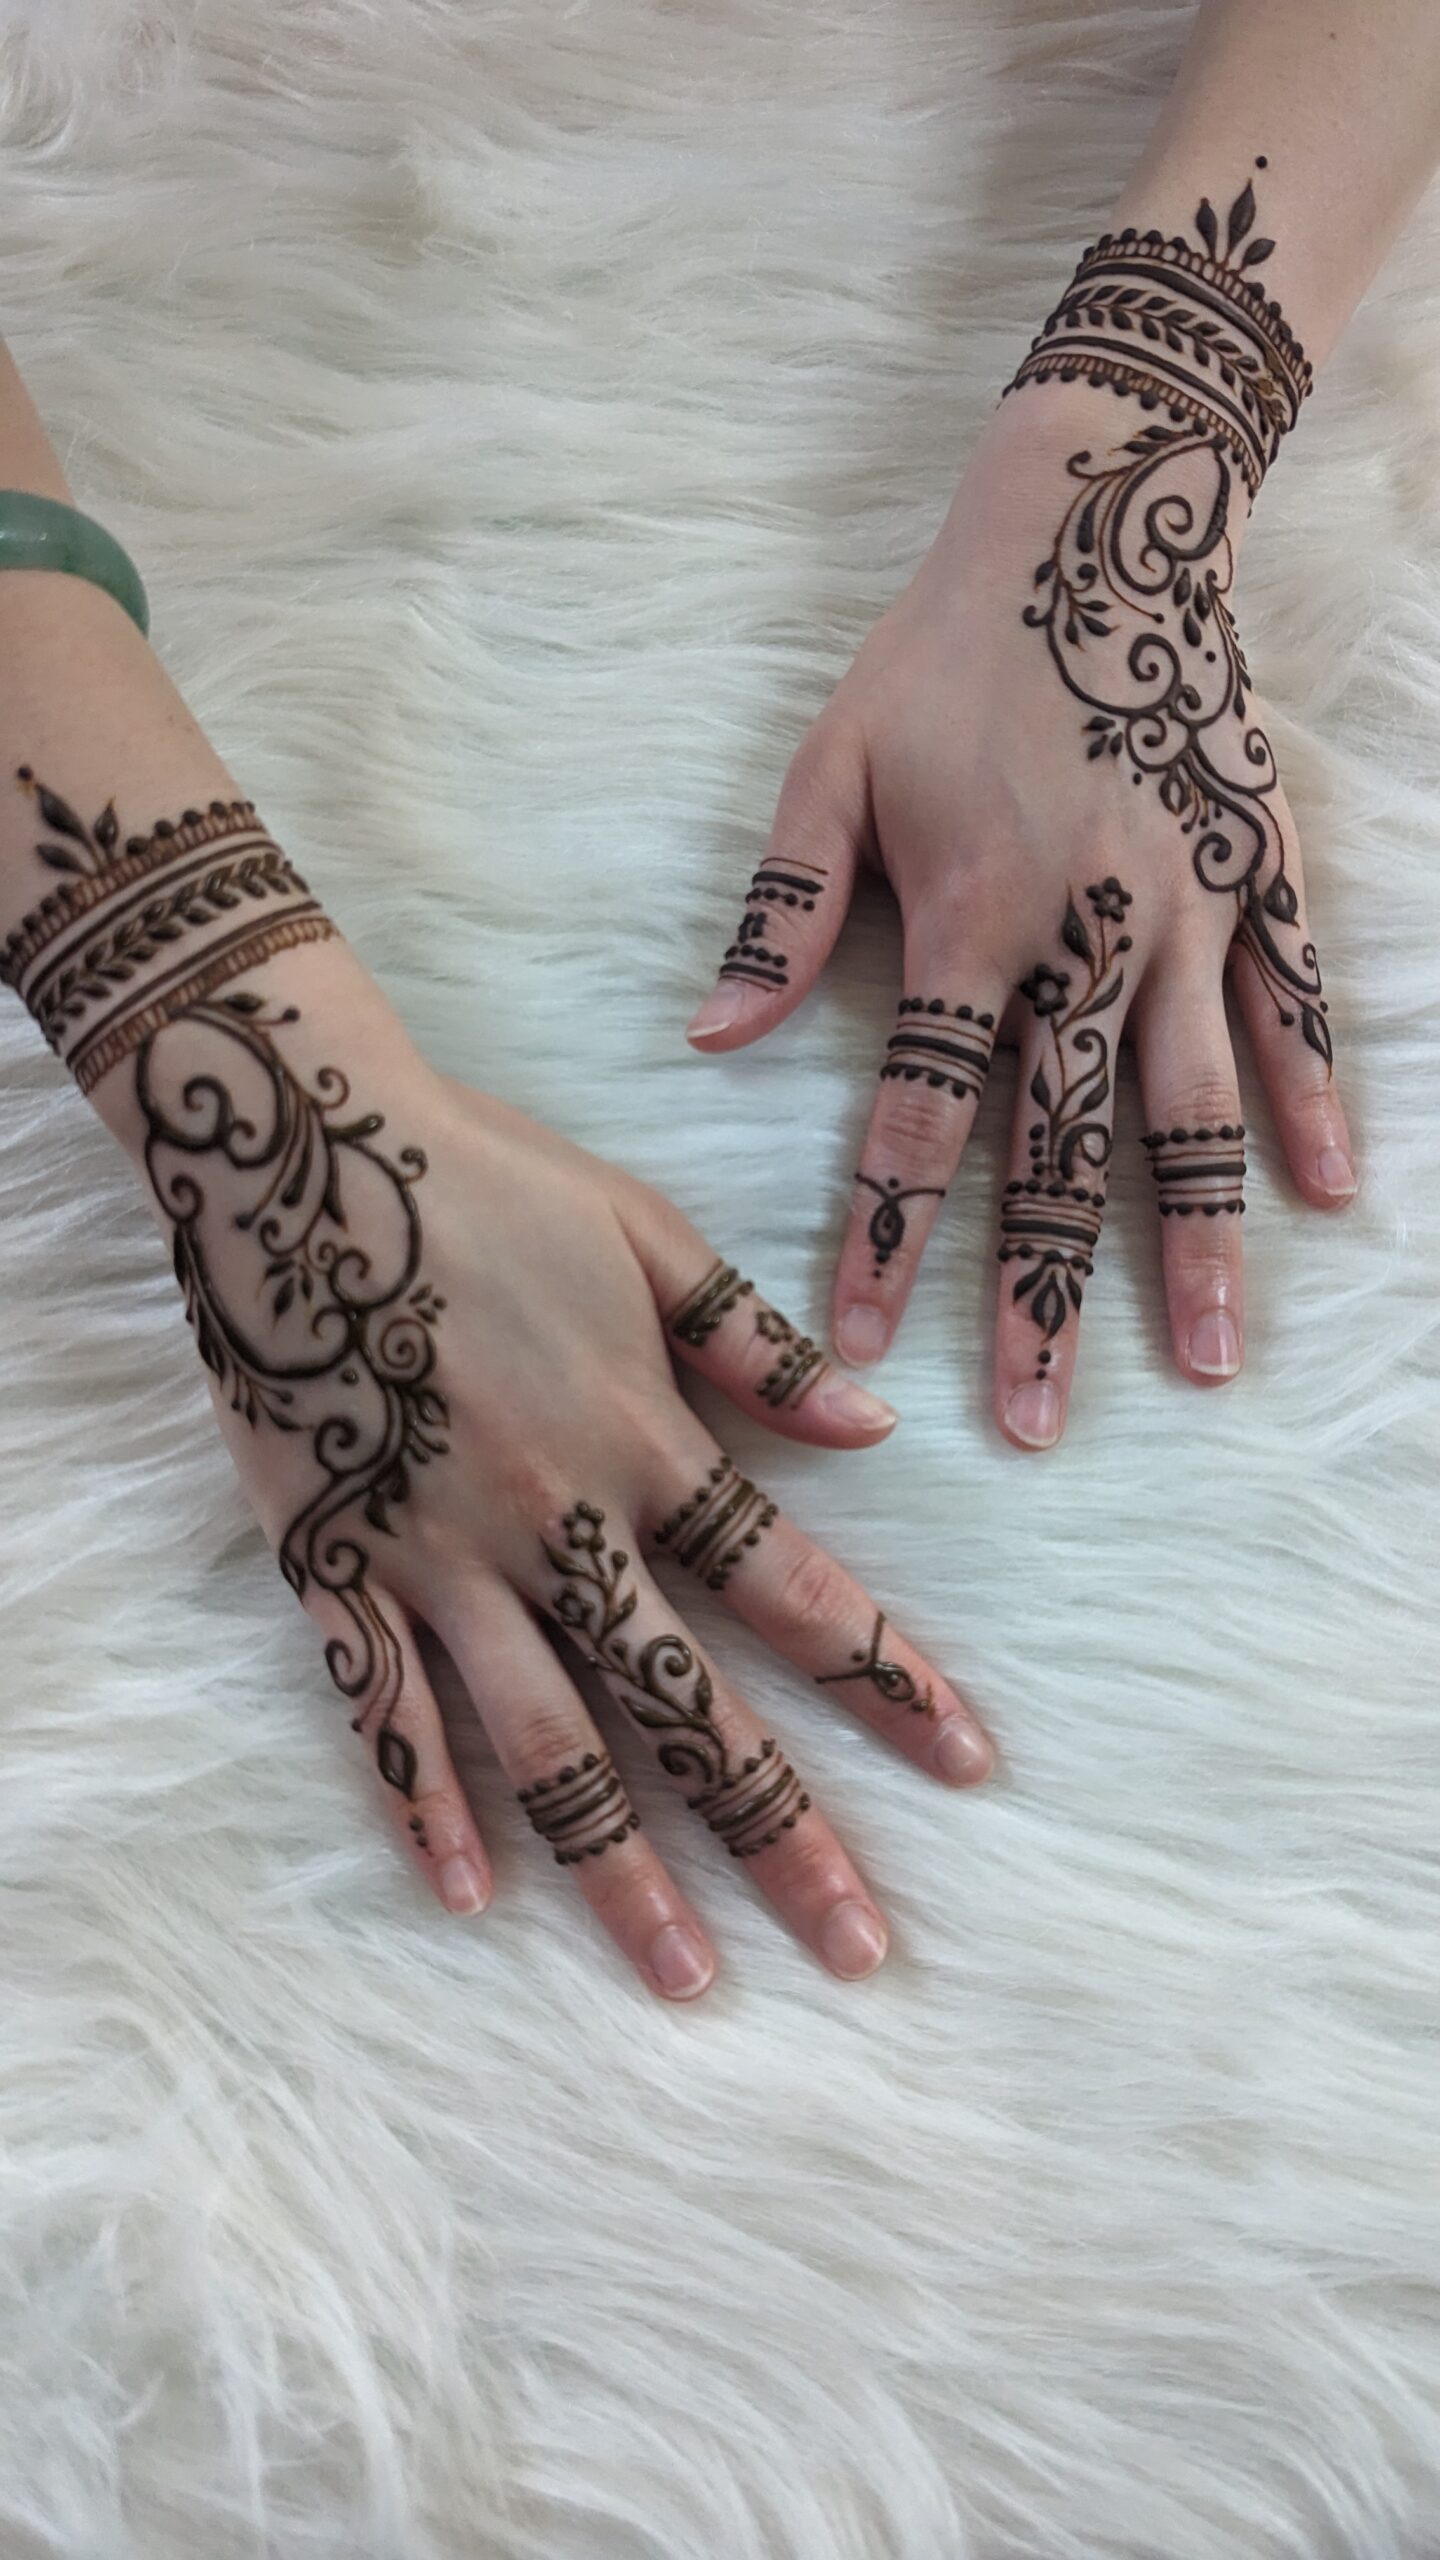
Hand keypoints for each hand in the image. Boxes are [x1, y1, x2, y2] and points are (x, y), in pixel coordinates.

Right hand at [129, 951, 993, 1997]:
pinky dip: (421, 1804)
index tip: (970, 1763)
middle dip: (782, 1831)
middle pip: (686, 1702)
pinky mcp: (331, 1562)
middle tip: (857, 1948)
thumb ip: (755, 1345)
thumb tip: (876, 1432)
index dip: (887, 1677)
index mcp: (642, 1436)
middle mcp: (553, 1520)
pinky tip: (471, 1897)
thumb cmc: (480, 1174)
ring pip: (543, 1742)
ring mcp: (437, 1554)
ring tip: (683, 1977)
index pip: (793, 1586)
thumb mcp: (644, 1231)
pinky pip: (379, 1708)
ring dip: (620, 1868)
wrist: (289, 1138)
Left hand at [686, 385, 1356, 1450]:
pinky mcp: (1262, 873)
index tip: (865, 1352)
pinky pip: (1295, 1005)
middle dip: (1047, 1296)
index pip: (921, 1117)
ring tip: (1209, 1363)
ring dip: (1200, 1243)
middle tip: (1041, 1424)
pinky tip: (1326, 1197)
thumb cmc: (945, 647)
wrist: (1101, 512)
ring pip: (1196, 1107)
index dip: (889, 1241)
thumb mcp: (830, 762)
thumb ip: (782, 913)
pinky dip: (1311, 1100)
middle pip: (1068, 1151)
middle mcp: (1086, 935)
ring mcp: (1189, 911)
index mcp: (969, 917)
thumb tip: (710, 1040)